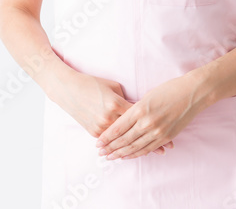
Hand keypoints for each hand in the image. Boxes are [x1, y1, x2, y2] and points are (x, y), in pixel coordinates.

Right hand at [50, 71, 173, 155]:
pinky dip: (123, 146)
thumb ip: (126, 98)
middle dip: (151, 140)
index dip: (153, 123)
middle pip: (133, 132)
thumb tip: (138, 106)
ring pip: (123, 140)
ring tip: (154, 152)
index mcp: (116, 103)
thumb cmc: (91, 83)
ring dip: (139, 147)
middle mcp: (109, 117)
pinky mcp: (93, 131)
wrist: (68, 89)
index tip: (167, 129)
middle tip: (166, 147)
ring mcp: (100, 126)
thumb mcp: (112, 86)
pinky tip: (134, 151)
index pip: (138, 116)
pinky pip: (112, 141)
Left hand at [95, 74, 201, 159]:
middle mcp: (147, 122)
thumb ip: (135, 110)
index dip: (107, 137)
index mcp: (139, 109)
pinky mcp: (166, 137)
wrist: (192, 93)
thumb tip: (124, 120)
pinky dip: (136, 153)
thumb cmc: (169, 89)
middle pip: (124, 139)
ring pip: (135, 146)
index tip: (98, 142)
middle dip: (110, 148)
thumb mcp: (147, 96)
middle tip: (100, 153)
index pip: (118, 127)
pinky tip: (128, 156)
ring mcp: (158, 131)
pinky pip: (148, 149)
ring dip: (121, 153)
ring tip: (111, 157)